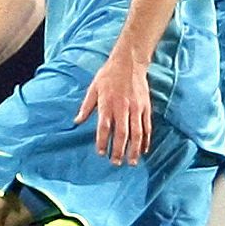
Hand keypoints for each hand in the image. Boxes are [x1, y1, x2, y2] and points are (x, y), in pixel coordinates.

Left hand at [75, 47, 151, 165]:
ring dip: (134, 149)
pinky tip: (144, 149)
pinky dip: (146, 140)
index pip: (105, 127)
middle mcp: (123, 107)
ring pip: (137, 133)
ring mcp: (136, 108)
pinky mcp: (146, 107)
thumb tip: (77, 122)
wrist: (130, 62)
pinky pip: (147, 127)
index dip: (102, 141)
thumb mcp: (93, 88)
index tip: (101, 153)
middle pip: (122, 134)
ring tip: (132, 162)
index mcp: (107, 103)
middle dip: (119, 150)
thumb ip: (86, 107)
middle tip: (116, 163)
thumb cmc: (109, 75)